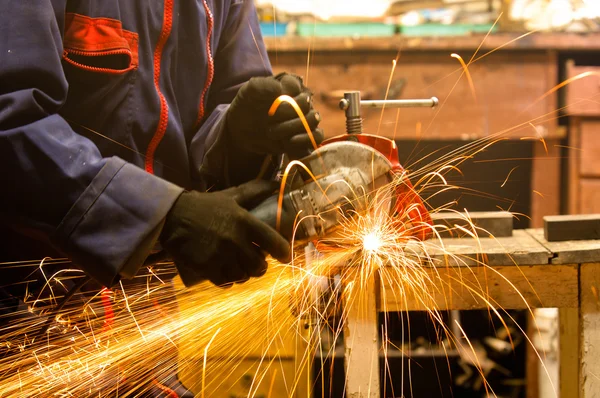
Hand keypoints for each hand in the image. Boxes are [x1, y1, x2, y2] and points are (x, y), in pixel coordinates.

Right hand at [159, 180, 289, 287]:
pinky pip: (226, 282)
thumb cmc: (204, 205)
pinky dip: (230, 281)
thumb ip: (253, 191)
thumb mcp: (230, 196)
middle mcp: (235, 240)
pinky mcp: (207, 268)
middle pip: (259, 265)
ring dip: (244, 274)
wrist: (171, 216)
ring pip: (243, 276)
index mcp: (244, 221)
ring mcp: (220, 256)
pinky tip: (228, 275)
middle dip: (260, 266)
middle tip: (256, 263)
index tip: (285, 256)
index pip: (273, 242)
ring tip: (241, 268)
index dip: (283, 252)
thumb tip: (275, 183)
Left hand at [226, 72, 323, 158]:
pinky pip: (316, 136)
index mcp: (288, 86)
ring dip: (294, 126)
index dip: (284, 94)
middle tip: (270, 119)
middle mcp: (299, 101)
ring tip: (275, 132)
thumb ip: (263, 86)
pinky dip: (305, 139)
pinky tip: (289, 141)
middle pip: (306, 104)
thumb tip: (280, 89)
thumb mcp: (250, 92)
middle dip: (289, 112)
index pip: (295, 86)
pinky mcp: (304, 135)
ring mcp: (303, 118)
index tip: (270, 102)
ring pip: (313, 119)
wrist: (243, 128)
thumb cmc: (247, 106)